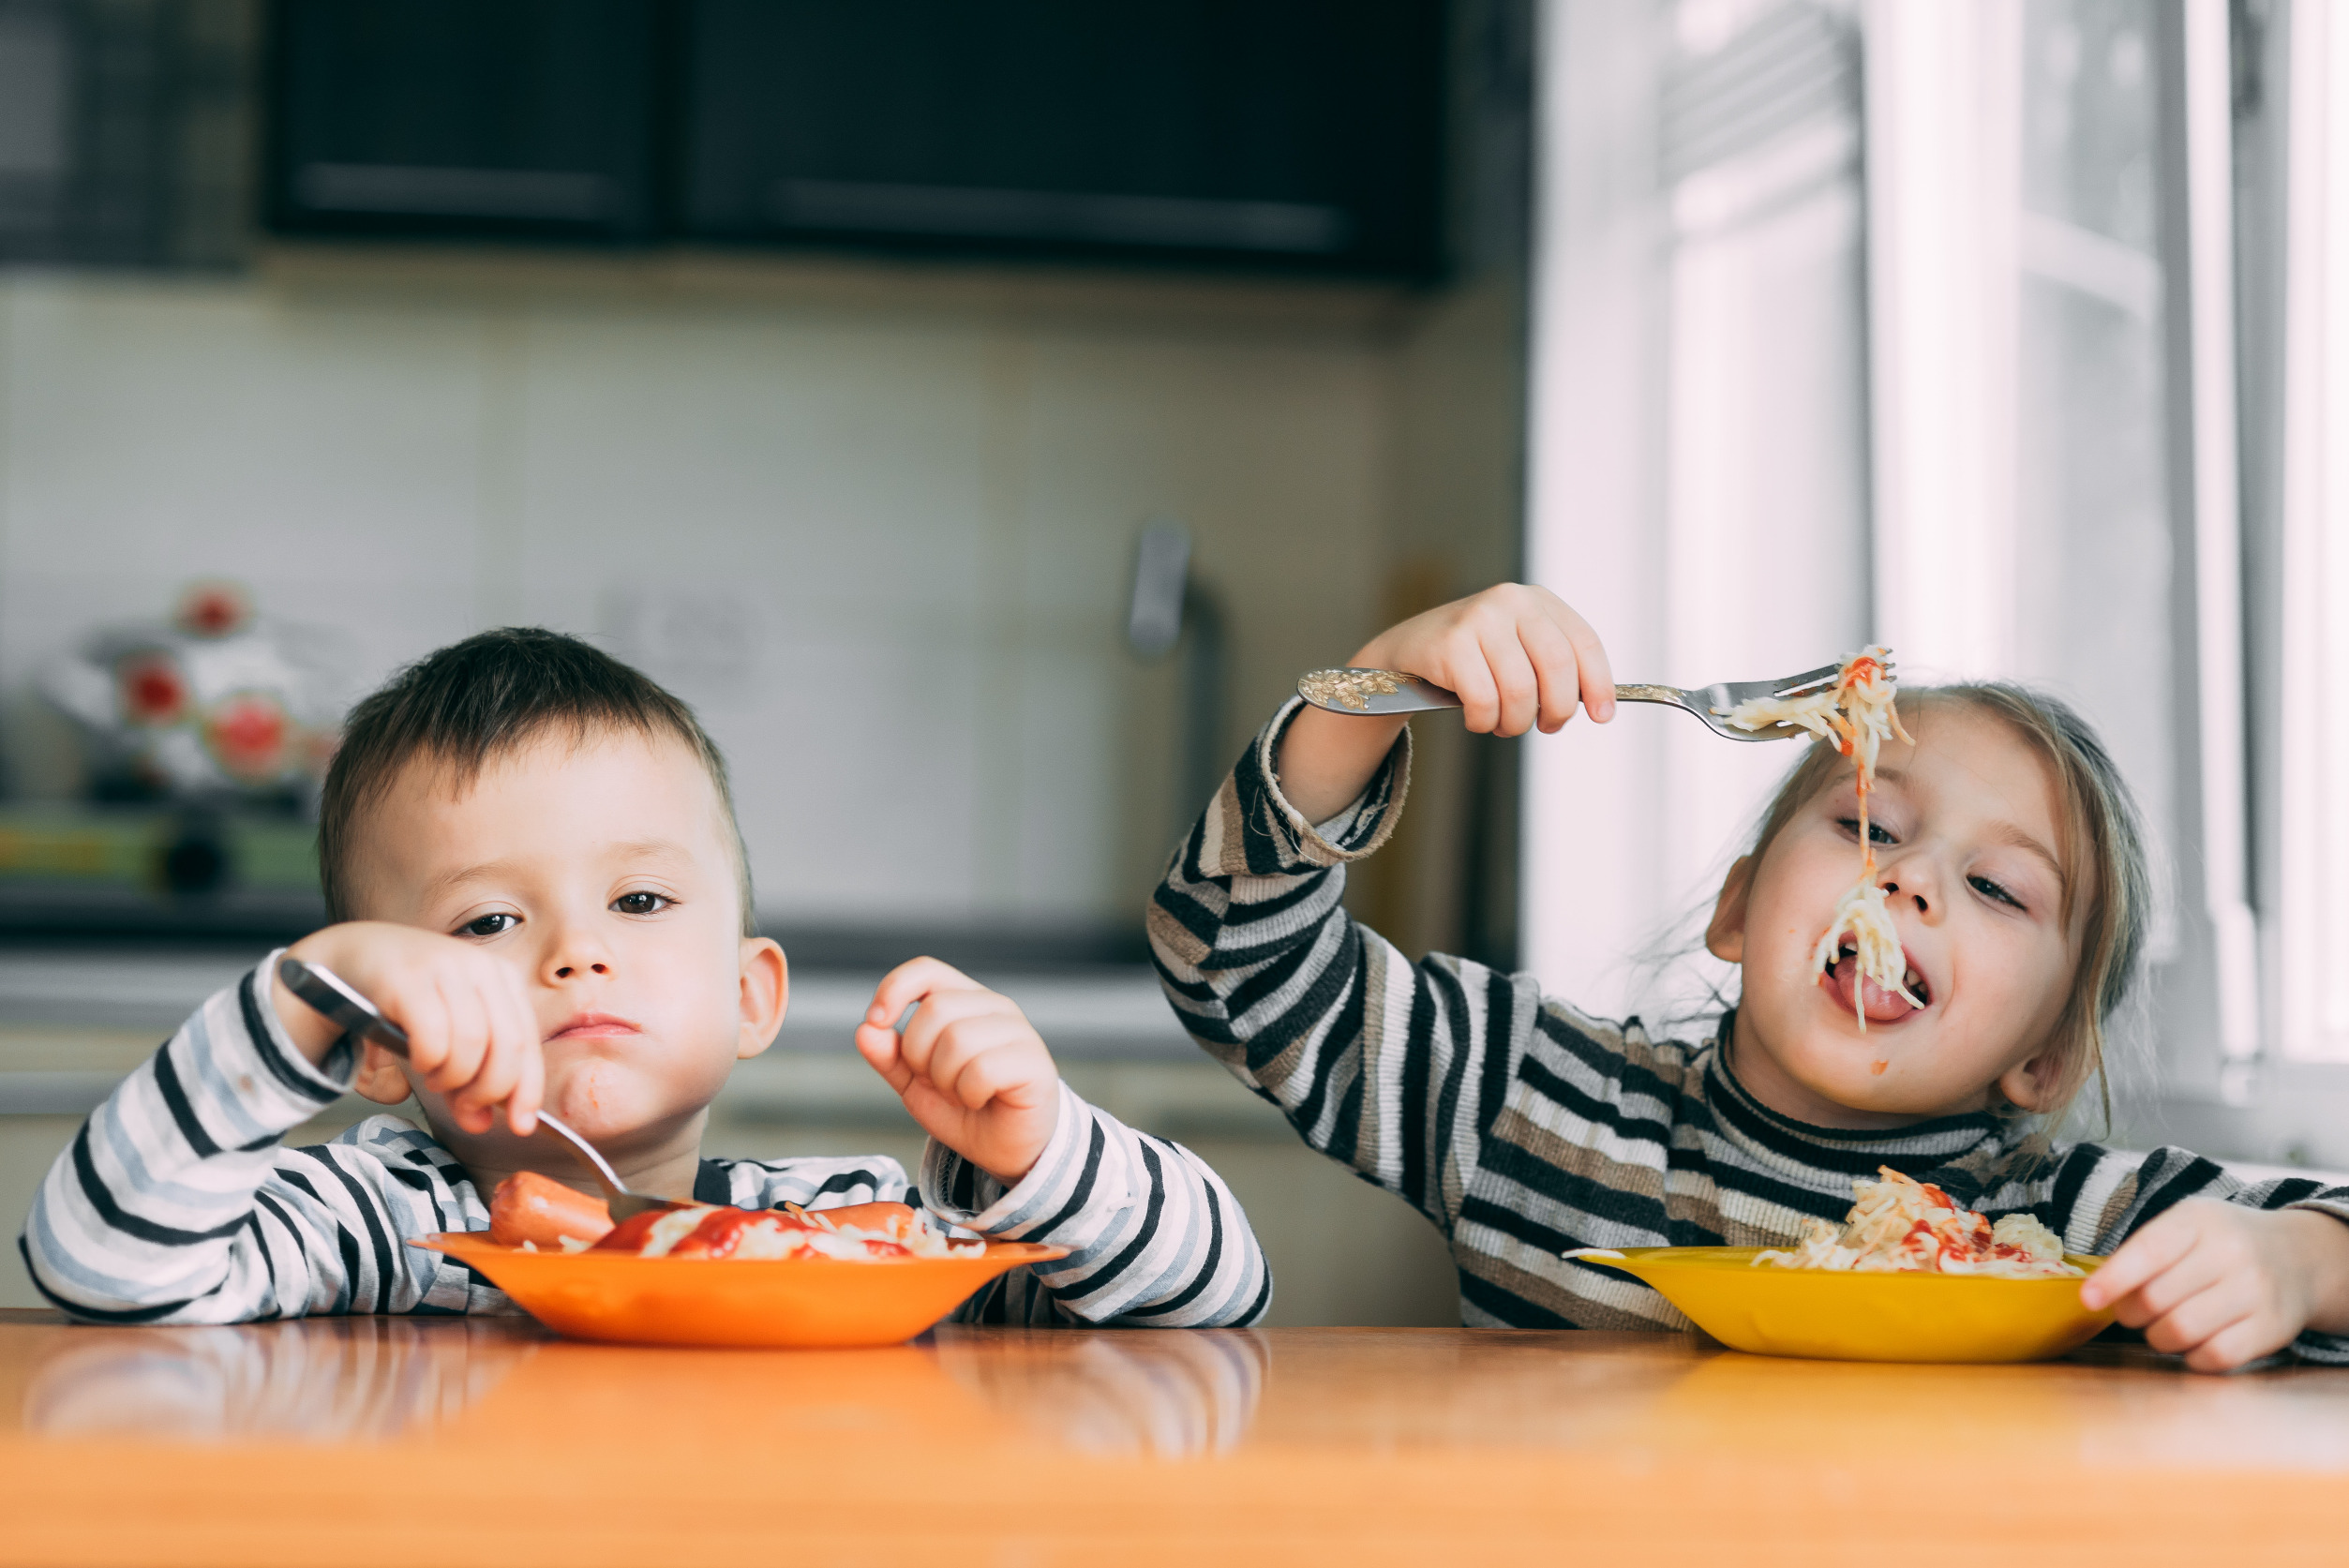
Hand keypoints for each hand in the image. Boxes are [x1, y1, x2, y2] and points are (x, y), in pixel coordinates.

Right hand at [273, 922, 545, 1136]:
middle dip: (487, 1090)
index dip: (527, 1089)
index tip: (521, 1126)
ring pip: (472, 1043)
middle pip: (508, 1046)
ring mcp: (446, 968)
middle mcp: (481, 968)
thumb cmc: (408, 1000)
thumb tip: (482, 1123)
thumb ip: (469, 1078)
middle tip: (463, 1105)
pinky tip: (419, 1060)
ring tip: (434, 1076)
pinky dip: (429, 1061)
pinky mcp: (408, 978)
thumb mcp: (449, 1035)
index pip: (528, 1042)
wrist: (353, 955)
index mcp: (503, 978)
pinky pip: (432, 1036)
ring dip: (453, 1077)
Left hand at [854, 958, 1060, 1187]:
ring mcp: (1019, 1031)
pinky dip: (969, 1093)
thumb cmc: (966, 1110)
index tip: (878, 1021)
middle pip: (935, 1008)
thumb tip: (865, 1030)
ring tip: (961, 1093)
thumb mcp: (915, 1085)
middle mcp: (995, 1007)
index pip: (926, 970)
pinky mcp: (1034, 1062)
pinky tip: (980, 1100)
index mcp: (965, 1001)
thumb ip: (890, 1057)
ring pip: (958, 1039)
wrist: (1006, 1150)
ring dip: (946, 1080)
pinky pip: (982, 1069)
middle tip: (938, 1083)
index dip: (894, 989)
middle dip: (919, 1055)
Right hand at [1277, 583, 1615, 822]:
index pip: (1584, 644)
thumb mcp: (1519, 652)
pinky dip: (1483, 722)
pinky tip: (1476, 718)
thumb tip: (1600, 708)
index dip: (1599, 685)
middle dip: (1557, 711)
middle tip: (1544, 726)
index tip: (1602, 717)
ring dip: (1514, 724)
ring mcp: (1479, 618)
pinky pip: (1484, 701)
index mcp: (1537, 601)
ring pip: (1521, 692)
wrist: (1405, 651)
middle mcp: (1511, 601)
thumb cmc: (1473, 660)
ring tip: (1502, 724)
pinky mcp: (1450, 643)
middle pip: (1558, 669)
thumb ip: (1556, 670)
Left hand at [2080, 1200, 2348, 1371]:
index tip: (2089, 1299)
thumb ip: (2143, 1250)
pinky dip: (2191, 1357)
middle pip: (2156, 1299)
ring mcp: (2256, 1291)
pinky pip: (2214, 1357)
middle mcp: (2231, 1252)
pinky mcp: (2272, 1328)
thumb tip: (2099, 1290)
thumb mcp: (2185, 1225)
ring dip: (2157, 1338)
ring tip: (2162, 1326)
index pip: (2148, 1251)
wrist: (2296, 1257)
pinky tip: (2193, 1342)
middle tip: (2133, 1311)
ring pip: (2180, 1331)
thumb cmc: (2221, 1243)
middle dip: (2131, 1313)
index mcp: (2199, 1220)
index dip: (2114, 1278)